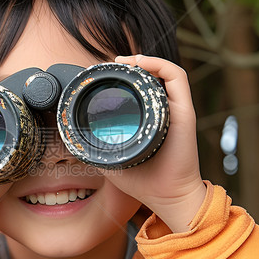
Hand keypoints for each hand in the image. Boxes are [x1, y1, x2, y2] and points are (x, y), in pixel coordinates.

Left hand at [103, 55, 206, 232]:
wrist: (168, 197)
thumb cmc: (144, 181)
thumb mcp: (113, 159)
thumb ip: (98, 147)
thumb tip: (73, 137)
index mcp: (151, 120)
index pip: (141, 89)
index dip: (125, 77)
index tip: (104, 75)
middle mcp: (165, 111)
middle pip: (152, 76)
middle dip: (131, 66)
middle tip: (111, 65)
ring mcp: (176, 109)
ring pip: (165, 71)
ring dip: (144, 61)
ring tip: (124, 61)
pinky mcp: (184, 111)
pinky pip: (177, 77)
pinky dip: (159, 64)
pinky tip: (140, 63)